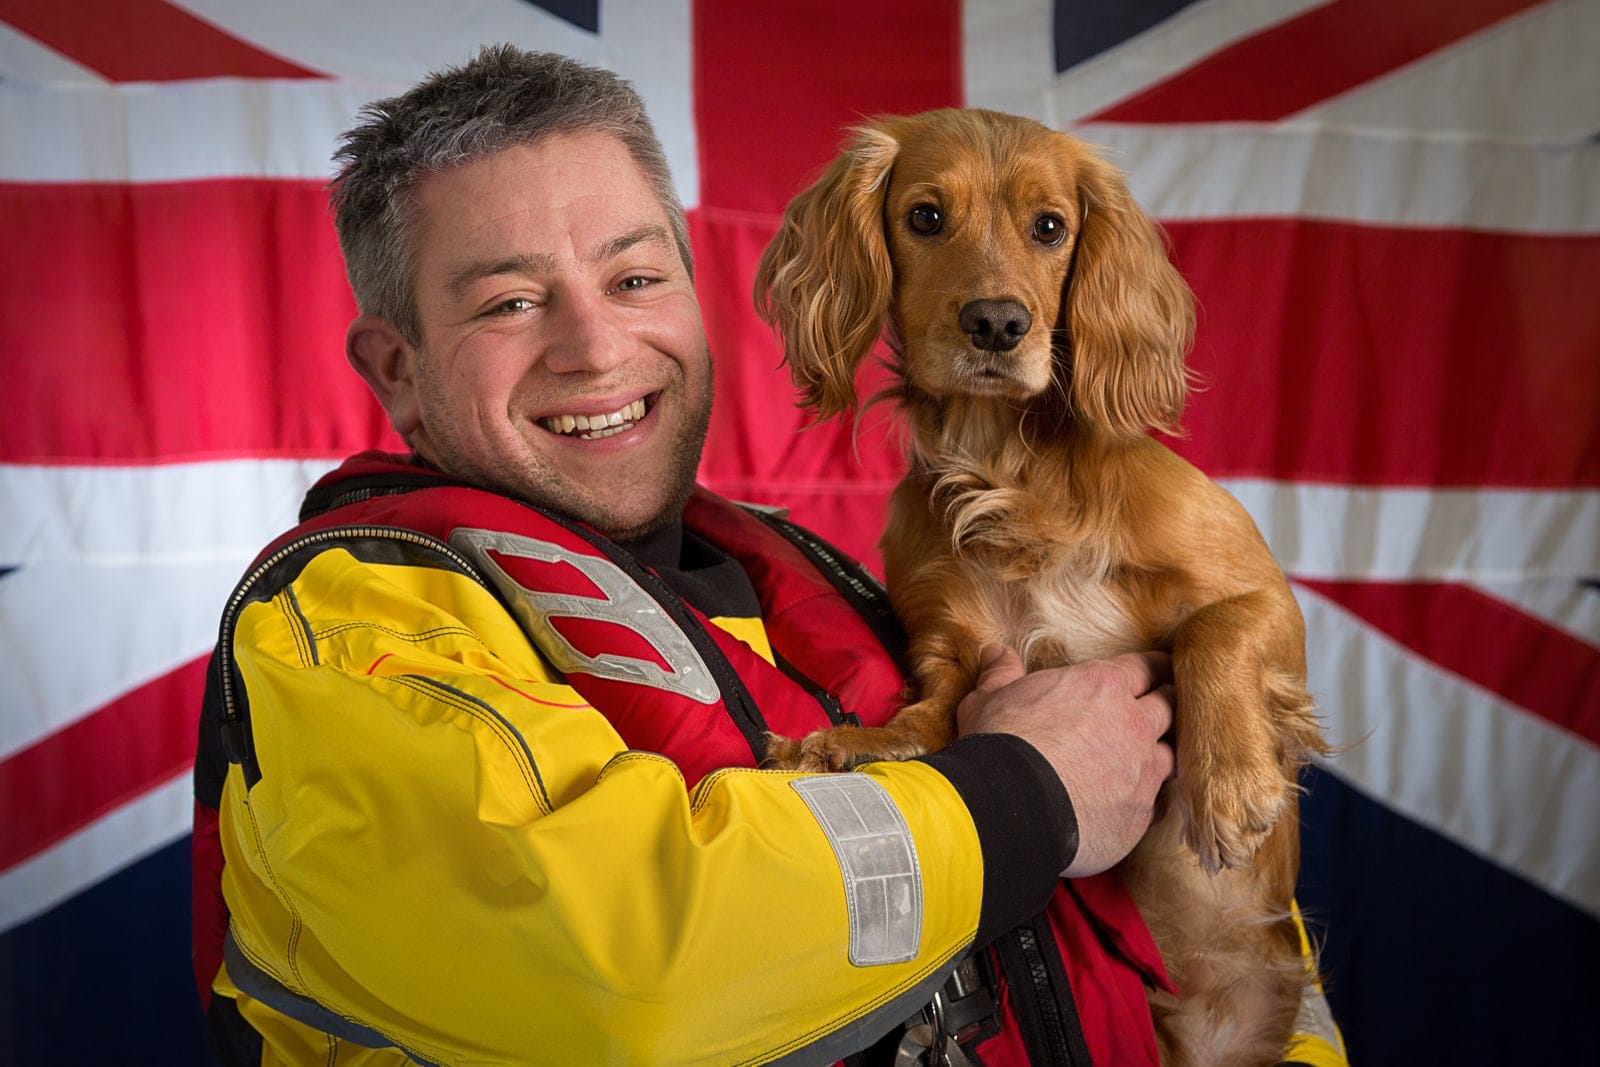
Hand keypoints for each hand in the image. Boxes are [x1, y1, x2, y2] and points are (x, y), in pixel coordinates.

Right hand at [956, 646, 1174, 877]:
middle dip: (1168, 704)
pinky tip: (1133, 802)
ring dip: (1161, 753)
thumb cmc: (999, 745)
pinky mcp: (1139, 813)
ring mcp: (1142, 770)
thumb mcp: (989, 699)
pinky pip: (1157, 802)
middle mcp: (1132, 724)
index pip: (1146, 667)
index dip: (1154, 667)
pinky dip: (1147, 799)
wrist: (1009, 805)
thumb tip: (995, 653)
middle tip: (1164, 706)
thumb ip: (1002, 674)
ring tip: (1151, 758)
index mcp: (1102, 686)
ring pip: (1172, 755)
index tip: (1159, 670)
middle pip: (1170, 706)